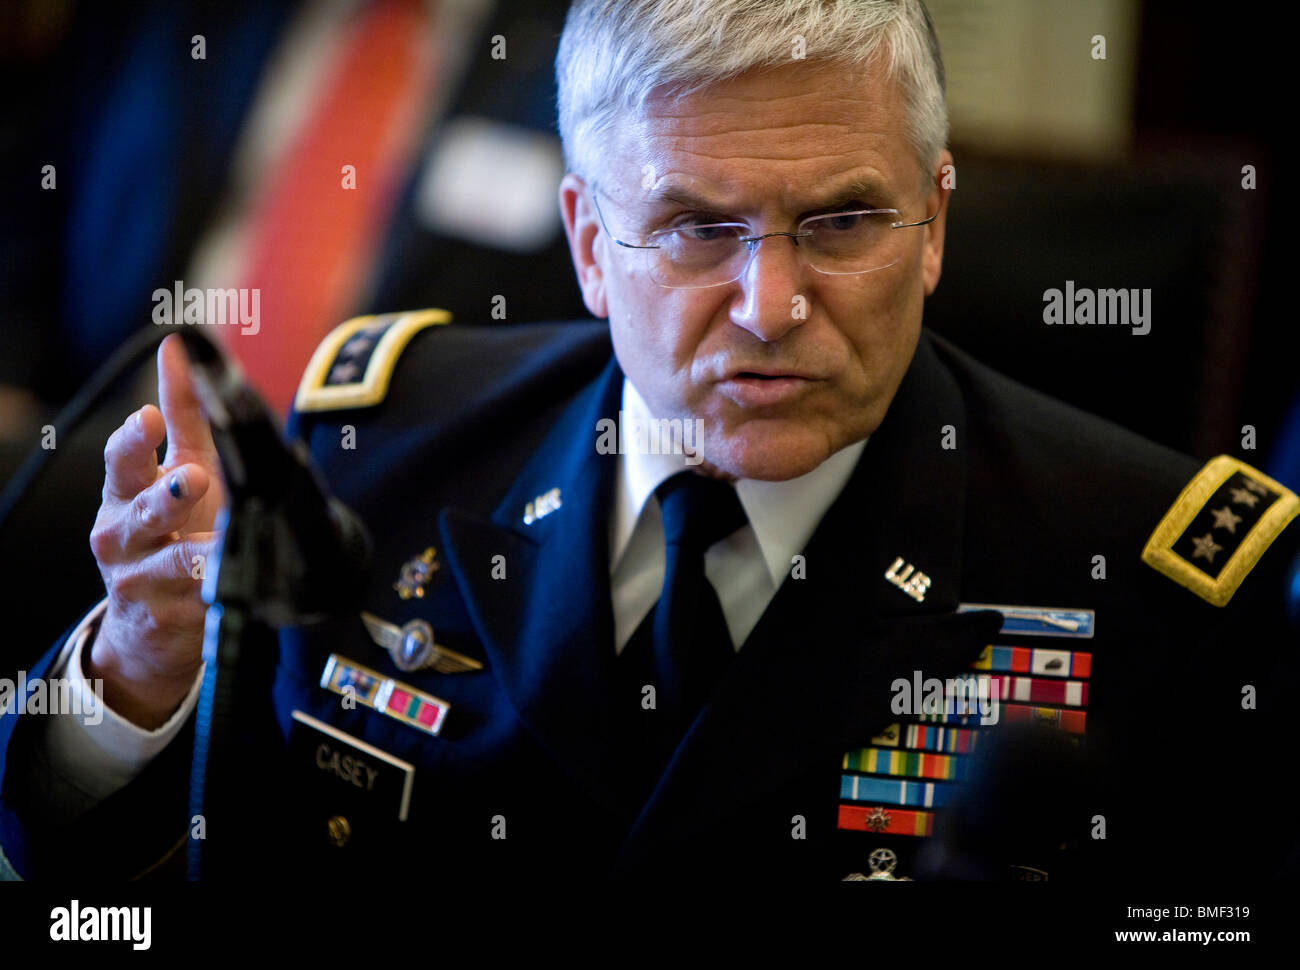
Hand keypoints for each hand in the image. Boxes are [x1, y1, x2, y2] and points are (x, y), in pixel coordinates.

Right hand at [86, 334, 226, 728]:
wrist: (151, 627)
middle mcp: (123, 538)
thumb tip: (178, 346)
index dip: (134, 441)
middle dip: (168, 496)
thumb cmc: (170, 532)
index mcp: (123, 494)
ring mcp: (142, 582)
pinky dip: (220, 594)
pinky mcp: (169, 620)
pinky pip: (201, 604)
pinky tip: (236, 586)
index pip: (121, 461)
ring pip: (172, 564)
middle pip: (142, 512)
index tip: (150, 419)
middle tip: (194, 478)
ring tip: (222, 545)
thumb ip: (181, 412)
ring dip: (199, 552)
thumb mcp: (174, 469)